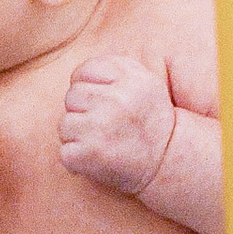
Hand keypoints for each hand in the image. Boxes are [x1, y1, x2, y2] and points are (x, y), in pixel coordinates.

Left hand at [59, 51, 172, 195]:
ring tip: (102, 143)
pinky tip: (96, 160)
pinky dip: (76, 160)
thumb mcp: (145, 83)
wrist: (167, 164)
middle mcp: (116, 100)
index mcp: (130, 78)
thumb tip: (77, 76)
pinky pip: (65, 151)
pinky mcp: (91, 153)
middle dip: (82, 111)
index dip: (89, 88)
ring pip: (65, 124)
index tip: (104, 103)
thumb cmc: (150, 122)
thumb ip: (116, 70)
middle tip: (105, 126)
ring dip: (77, 136)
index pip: (84, 71)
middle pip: (72, 96)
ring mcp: (102, 126)